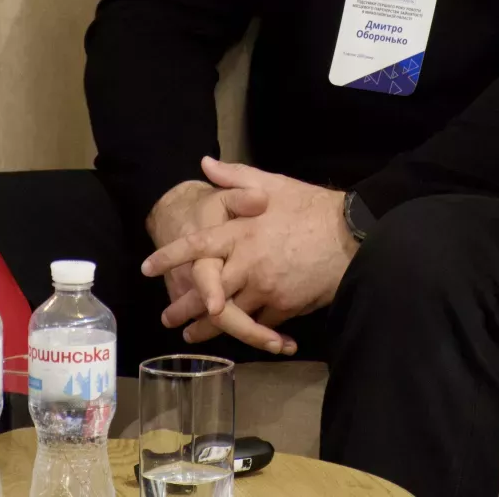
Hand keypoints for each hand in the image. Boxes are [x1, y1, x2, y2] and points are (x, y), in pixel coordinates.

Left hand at [141, 158, 357, 352]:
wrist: (351, 234)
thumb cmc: (311, 207)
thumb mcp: (273, 184)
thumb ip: (235, 178)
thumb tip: (205, 163)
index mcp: (241, 233)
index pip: (196, 246)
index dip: (169, 257)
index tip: (147, 268)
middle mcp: (247, 264)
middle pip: (206, 292)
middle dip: (183, 308)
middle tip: (167, 319)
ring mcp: (265, 288)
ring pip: (229, 315)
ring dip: (209, 328)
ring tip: (193, 336)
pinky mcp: (284, 308)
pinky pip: (259, 323)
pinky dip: (248, 329)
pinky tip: (239, 334)